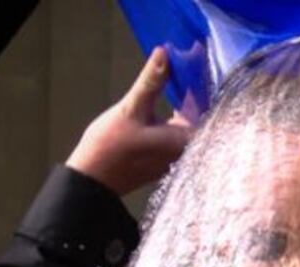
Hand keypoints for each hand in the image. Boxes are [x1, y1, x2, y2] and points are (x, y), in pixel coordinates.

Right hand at [67, 47, 192, 195]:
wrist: (92, 180)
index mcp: (186, 140)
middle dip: (194, 89)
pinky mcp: (165, 158)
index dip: (203, 81)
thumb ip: (151, 81)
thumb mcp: (131, 109)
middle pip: (200, 114)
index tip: (196, 59)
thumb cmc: (110, 148)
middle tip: (187, 60)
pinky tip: (171, 99)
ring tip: (179, 73)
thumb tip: (164, 53)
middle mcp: (187, 151)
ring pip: (189, 122)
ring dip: (185, 101)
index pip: (207, 106)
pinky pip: (179, 131)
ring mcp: (177, 156)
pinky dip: (177, 115)